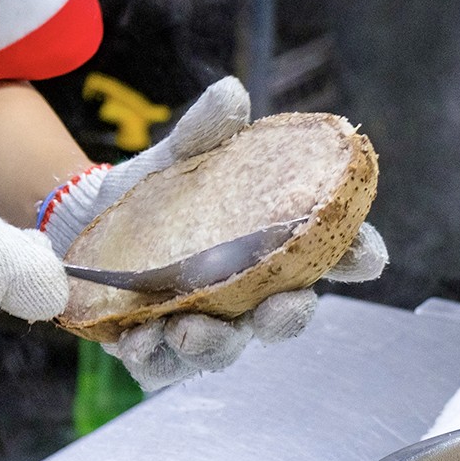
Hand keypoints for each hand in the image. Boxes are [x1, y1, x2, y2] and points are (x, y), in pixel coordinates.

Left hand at [41, 77, 386, 391]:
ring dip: (211, 346)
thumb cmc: (157, 190)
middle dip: (287, 320)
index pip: (327, 256)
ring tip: (185, 329)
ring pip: (221, 350)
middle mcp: (244, 296)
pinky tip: (137, 339)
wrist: (92, 218)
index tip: (366, 256)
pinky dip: (151, 355)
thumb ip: (204, 132)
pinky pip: (159, 365)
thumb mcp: (179, 156)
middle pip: (282, 318)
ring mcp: (202, 327)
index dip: (355, 257)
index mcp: (269, 250)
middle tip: (279, 308)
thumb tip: (230, 95)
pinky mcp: (153, 347)